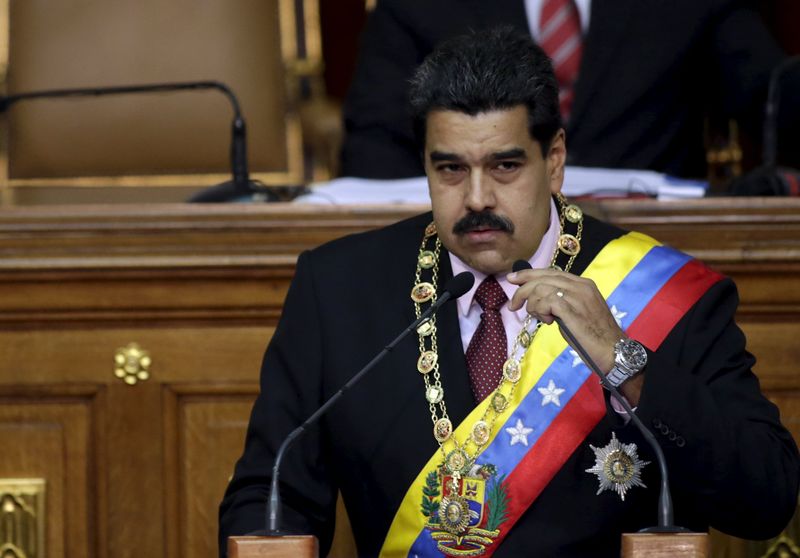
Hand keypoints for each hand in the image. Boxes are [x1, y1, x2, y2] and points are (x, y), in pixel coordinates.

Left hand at [507, 268, 622, 373]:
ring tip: (540, 318)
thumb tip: (537, 299)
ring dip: (533, 305)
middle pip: (543, 277)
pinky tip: (547, 321)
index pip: (551, 272)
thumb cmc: (594, 336)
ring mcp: (577, 296)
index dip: (529, 274)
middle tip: (513, 304)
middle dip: (523, 289)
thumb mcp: (577, 312)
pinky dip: (540, 310)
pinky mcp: (571, 309)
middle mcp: (580, 285)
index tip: (513, 279)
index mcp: (583, 283)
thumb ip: (561, 301)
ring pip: (541, 289)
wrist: (612, 350)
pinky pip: (545, 301)